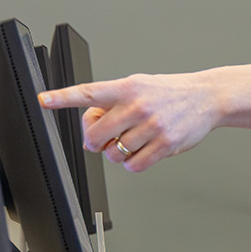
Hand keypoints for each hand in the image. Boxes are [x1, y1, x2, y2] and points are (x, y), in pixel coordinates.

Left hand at [37, 73, 218, 171]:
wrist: (206, 96)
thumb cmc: (169, 92)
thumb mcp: (138, 86)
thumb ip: (112, 102)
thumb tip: (93, 127)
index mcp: (126, 87)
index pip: (89, 92)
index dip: (63, 97)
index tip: (44, 99)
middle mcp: (137, 105)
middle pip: (95, 136)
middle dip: (95, 142)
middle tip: (105, 137)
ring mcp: (152, 126)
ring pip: (114, 154)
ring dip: (117, 153)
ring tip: (132, 140)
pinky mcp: (165, 144)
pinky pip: (134, 165)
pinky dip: (133, 163)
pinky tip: (142, 150)